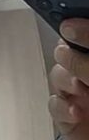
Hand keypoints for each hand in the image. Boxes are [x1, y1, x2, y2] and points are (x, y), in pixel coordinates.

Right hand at [50, 19, 88, 139]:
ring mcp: (74, 92)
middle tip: (71, 55)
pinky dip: (62, 108)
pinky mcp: (64, 113)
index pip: (81, 37)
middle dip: (70, 56)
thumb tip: (66, 47)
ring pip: (58, 76)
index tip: (70, 26)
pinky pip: (54, 105)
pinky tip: (76, 111)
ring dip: (66, 80)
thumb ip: (84, 60)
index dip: (78, 30)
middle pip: (66, 53)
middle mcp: (84, 70)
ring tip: (79, 87)